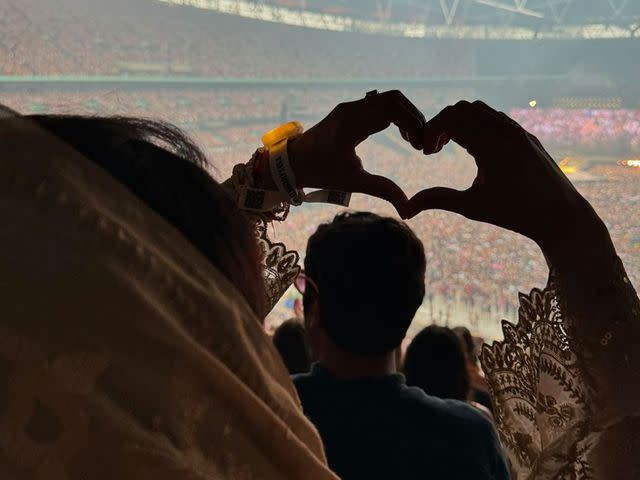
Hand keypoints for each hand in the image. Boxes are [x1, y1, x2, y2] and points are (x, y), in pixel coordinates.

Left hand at [288, 90, 425, 213]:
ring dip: (405, 115)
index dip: (413, 123)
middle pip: (394, 99)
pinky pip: (379, 104)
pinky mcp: (351, 110)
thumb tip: (408, 209)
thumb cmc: (319, 172)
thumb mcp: (352, 182)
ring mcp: (350, 107)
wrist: (292, 162)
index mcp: (351, 123)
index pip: (392, 109)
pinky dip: (395, 115)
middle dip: (413, 117)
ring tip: (413, 140)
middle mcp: (351, 109)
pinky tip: (401, 135)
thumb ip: (382, 190)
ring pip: (388, 99)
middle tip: (420, 142)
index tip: (419, 146)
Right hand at [405, 100, 610, 258]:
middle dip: (443, 124)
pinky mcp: (526, 136)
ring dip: (460, 122)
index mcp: (490, 144)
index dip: (430, 131)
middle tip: (433, 149)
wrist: (561, 215)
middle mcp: (505, 130)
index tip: (424, 153)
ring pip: (481, 110)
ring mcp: (518, 131)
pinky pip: (496, 118)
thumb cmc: (515, 213)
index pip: (451, 118)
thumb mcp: (472, 207)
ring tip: (450, 148)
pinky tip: (474, 150)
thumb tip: (406, 209)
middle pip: (463, 108)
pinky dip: (478, 125)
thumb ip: (438, 200)